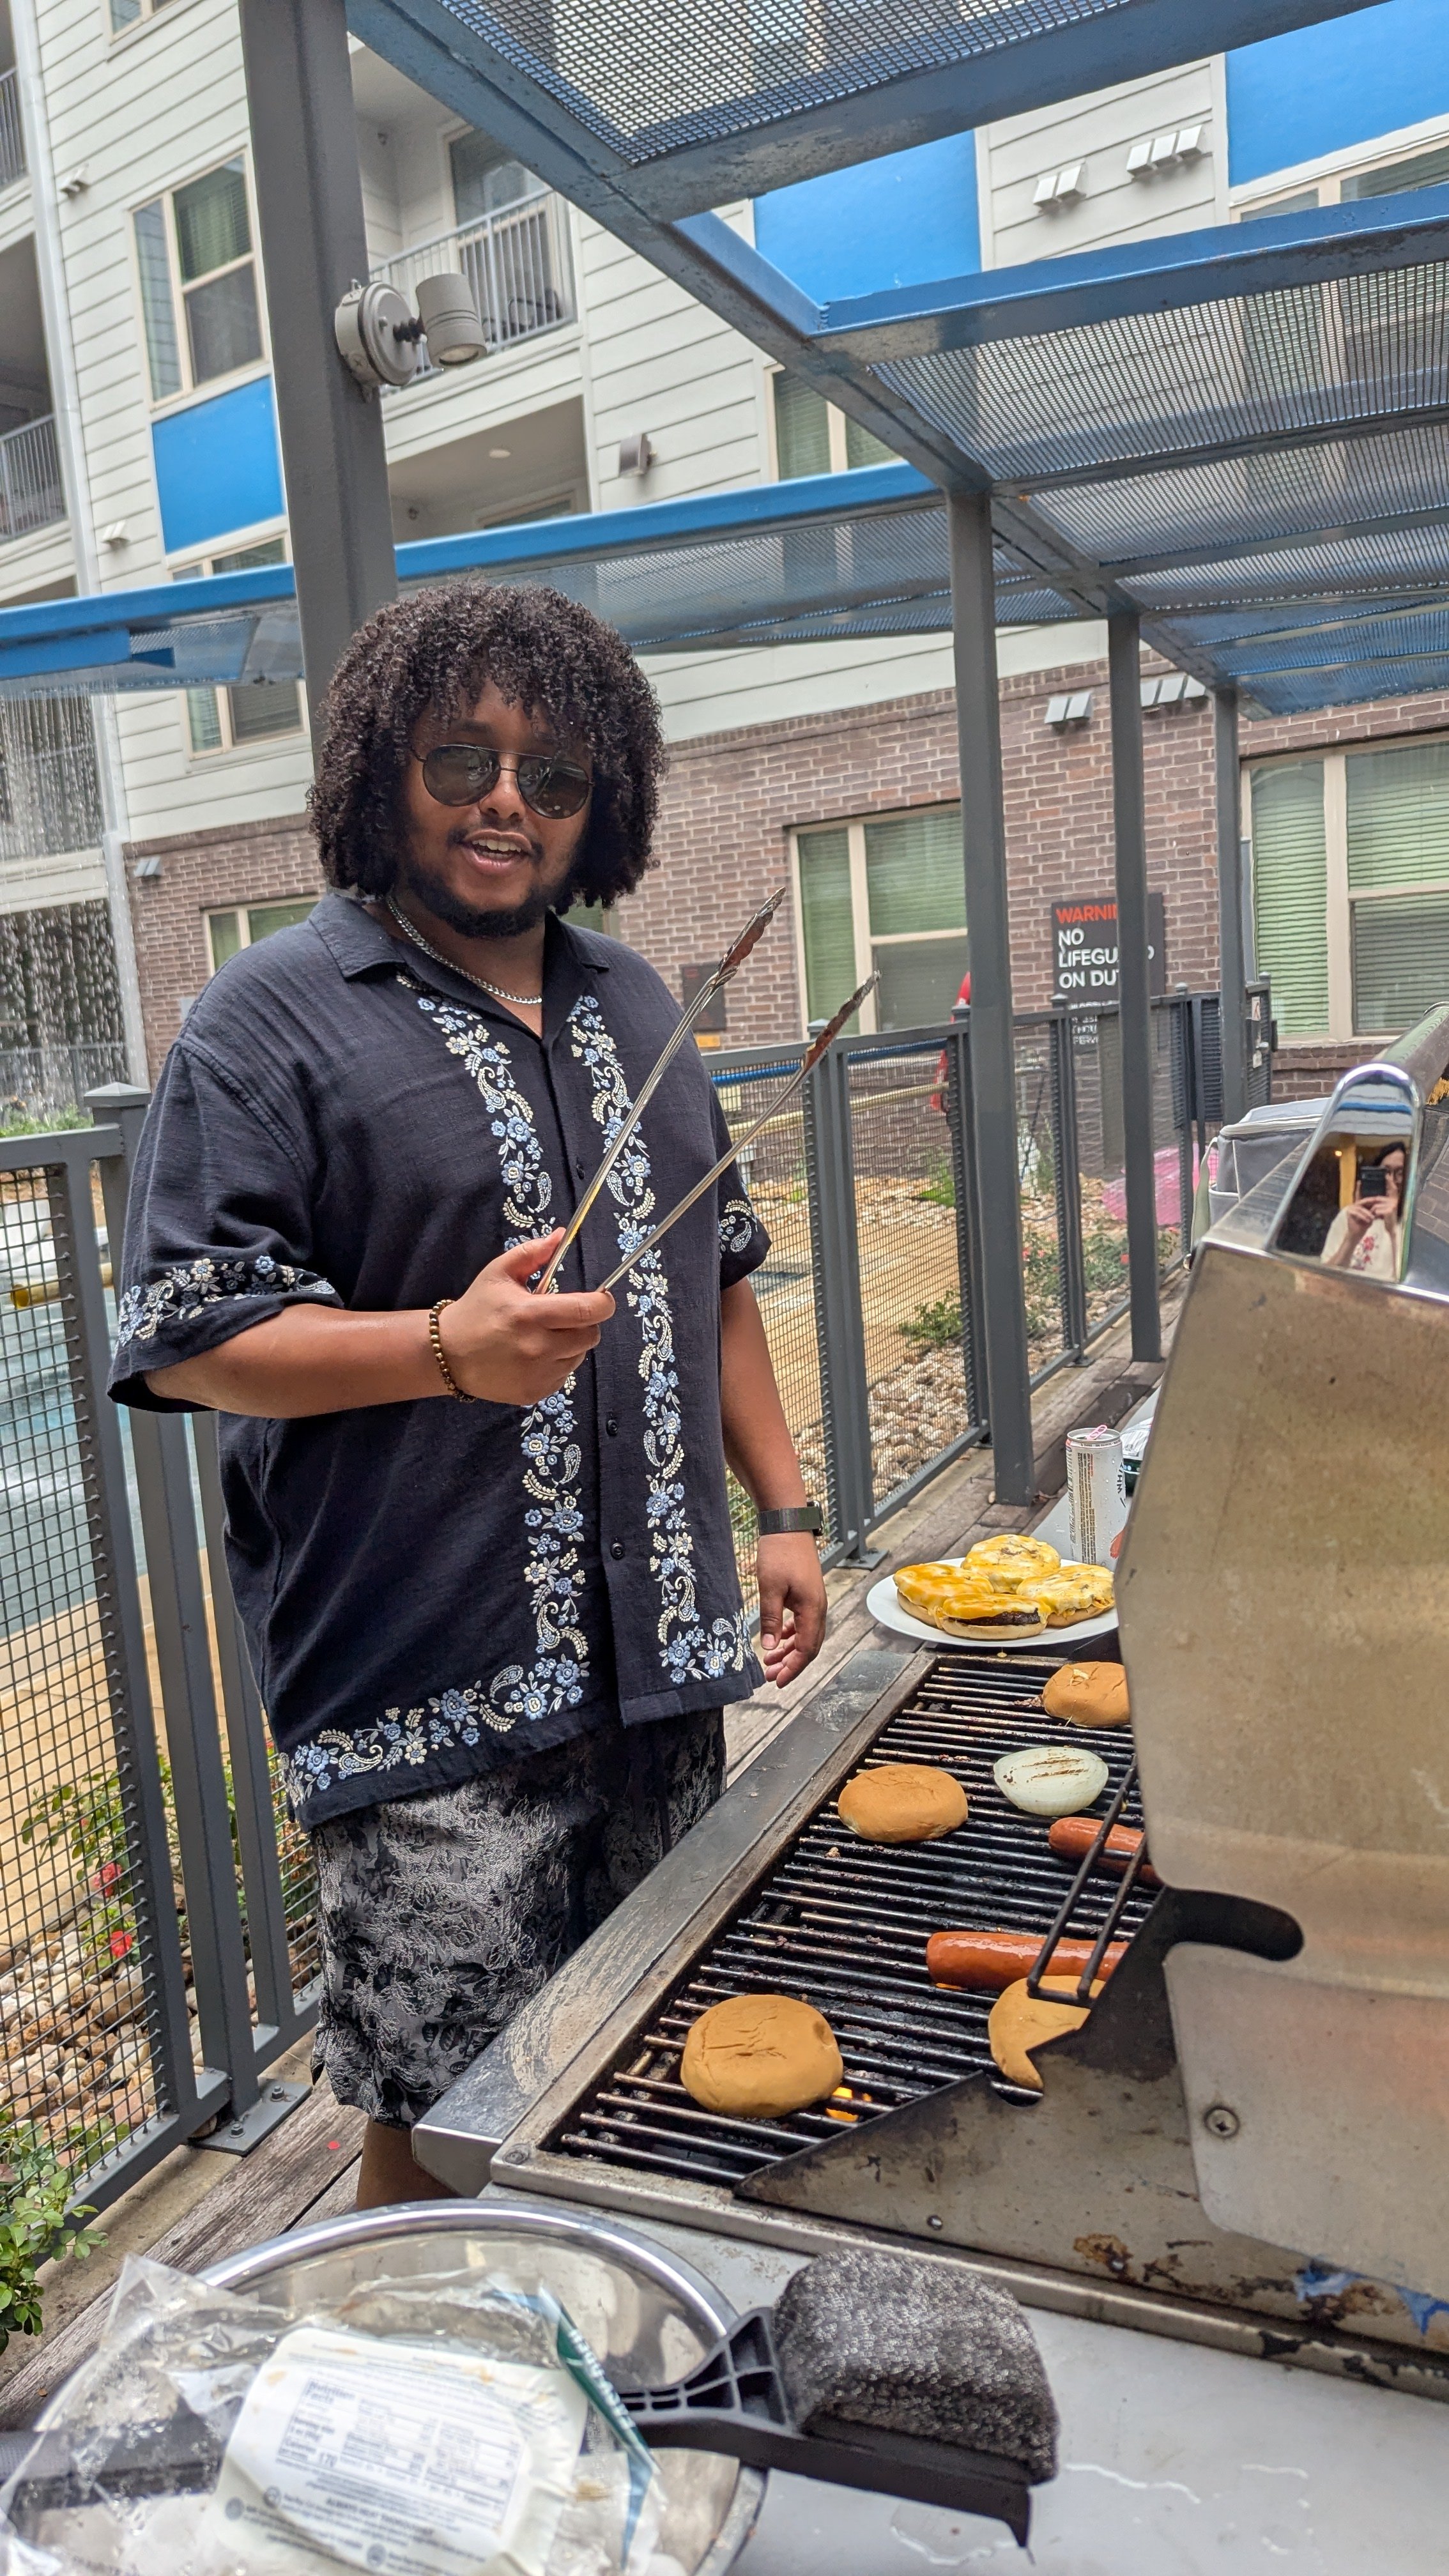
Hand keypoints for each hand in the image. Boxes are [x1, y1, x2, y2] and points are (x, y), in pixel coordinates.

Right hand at [438, 1229, 612, 1404]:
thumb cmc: (476, 1309)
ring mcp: (537, 1374)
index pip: (586, 1311)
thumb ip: (532, 1253)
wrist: (448, 1354)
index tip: (602, 1299)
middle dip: (584, 1323)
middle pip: (590, 1336)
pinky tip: (534, 1357)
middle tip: (564, 1318)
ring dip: (570, 1345)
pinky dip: (557, 1364)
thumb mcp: (499, 1273)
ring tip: (544, 1337)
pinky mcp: (534, 1393)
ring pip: (579, 1356)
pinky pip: (564, 1375)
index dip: (603, 1304)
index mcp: (530, 1314)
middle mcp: (537, 1347)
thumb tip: (561, 1235)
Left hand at [756, 1533, 826, 1688]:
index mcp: (813, 1609)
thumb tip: (770, 1647)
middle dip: (791, 1664)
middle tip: (770, 1676)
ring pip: (806, 1634)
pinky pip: (803, 1622)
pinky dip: (791, 1634)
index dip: (793, 1668)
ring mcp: (814, 1600)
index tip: (777, 1681)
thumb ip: (771, 1619)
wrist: (788, 1525)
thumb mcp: (770, 1587)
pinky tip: (779, 1639)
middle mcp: (818, 1607)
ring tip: (770, 1661)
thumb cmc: (779, 1553)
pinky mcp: (807, 1593)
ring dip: (789, 1650)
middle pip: (809, 1646)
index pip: (807, 1649)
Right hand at [1344, 1197, 1379, 1238]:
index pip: (1367, 1200)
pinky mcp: (1349, 1212)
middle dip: (1370, 1203)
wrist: (1356, 1234)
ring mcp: (1351, 1208)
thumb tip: (1379, 1205)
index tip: (1381, 1201)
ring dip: (1367, 1213)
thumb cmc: (1364, 1226)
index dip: (1373, 1200)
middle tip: (1377, 1205)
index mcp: (1360, 1205)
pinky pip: (1357, 1213)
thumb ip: (1373, 1211)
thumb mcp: (1371, 1217)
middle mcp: (1354, 1205)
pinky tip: (1368, 1221)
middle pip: (1363, 1202)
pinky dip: (1363, 1217)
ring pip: (1360, 1208)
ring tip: (1372, 1218)